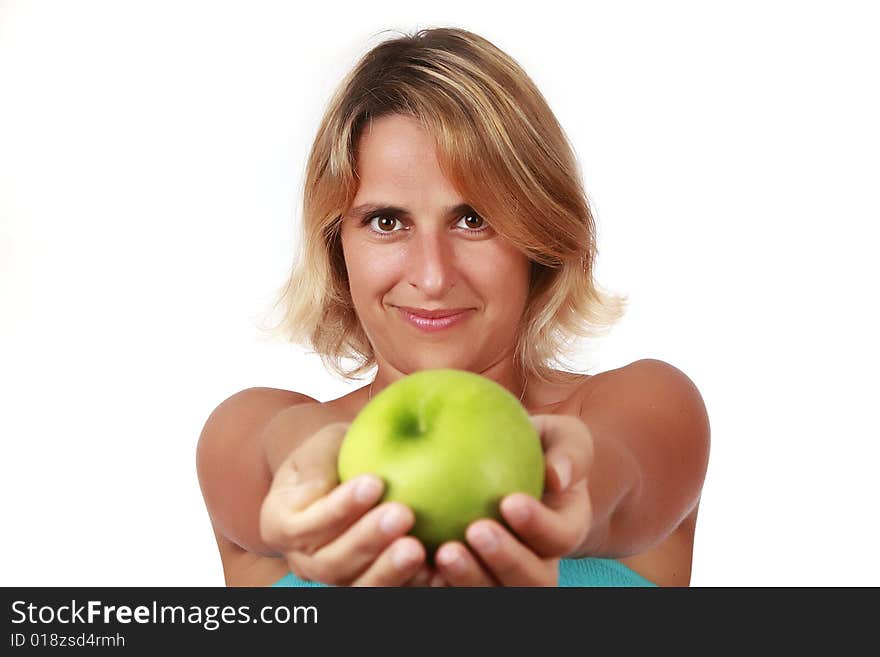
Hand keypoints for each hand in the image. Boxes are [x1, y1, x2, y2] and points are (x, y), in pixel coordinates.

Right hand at [259, 421, 438, 585]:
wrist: (345, 473)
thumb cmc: (333, 453)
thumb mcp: (321, 444)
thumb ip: (318, 462)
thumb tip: (322, 485)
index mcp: (280, 524)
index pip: (305, 525)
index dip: (338, 509)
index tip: (374, 483)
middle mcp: (303, 559)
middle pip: (330, 564)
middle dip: (366, 541)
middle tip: (403, 515)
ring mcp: (335, 577)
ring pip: (357, 587)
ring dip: (387, 570)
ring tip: (417, 548)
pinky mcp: (368, 583)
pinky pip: (388, 593)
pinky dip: (410, 584)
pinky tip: (434, 568)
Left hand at [431, 414, 592, 585]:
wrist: (506, 460)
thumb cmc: (538, 444)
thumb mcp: (562, 436)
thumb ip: (568, 451)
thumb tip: (557, 475)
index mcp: (564, 528)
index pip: (560, 537)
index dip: (538, 526)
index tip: (509, 501)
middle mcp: (540, 561)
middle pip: (534, 580)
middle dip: (507, 561)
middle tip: (476, 531)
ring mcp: (504, 574)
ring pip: (496, 592)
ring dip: (472, 579)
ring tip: (444, 553)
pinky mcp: (471, 577)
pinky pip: (456, 589)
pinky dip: (439, 583)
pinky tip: (417, 562)